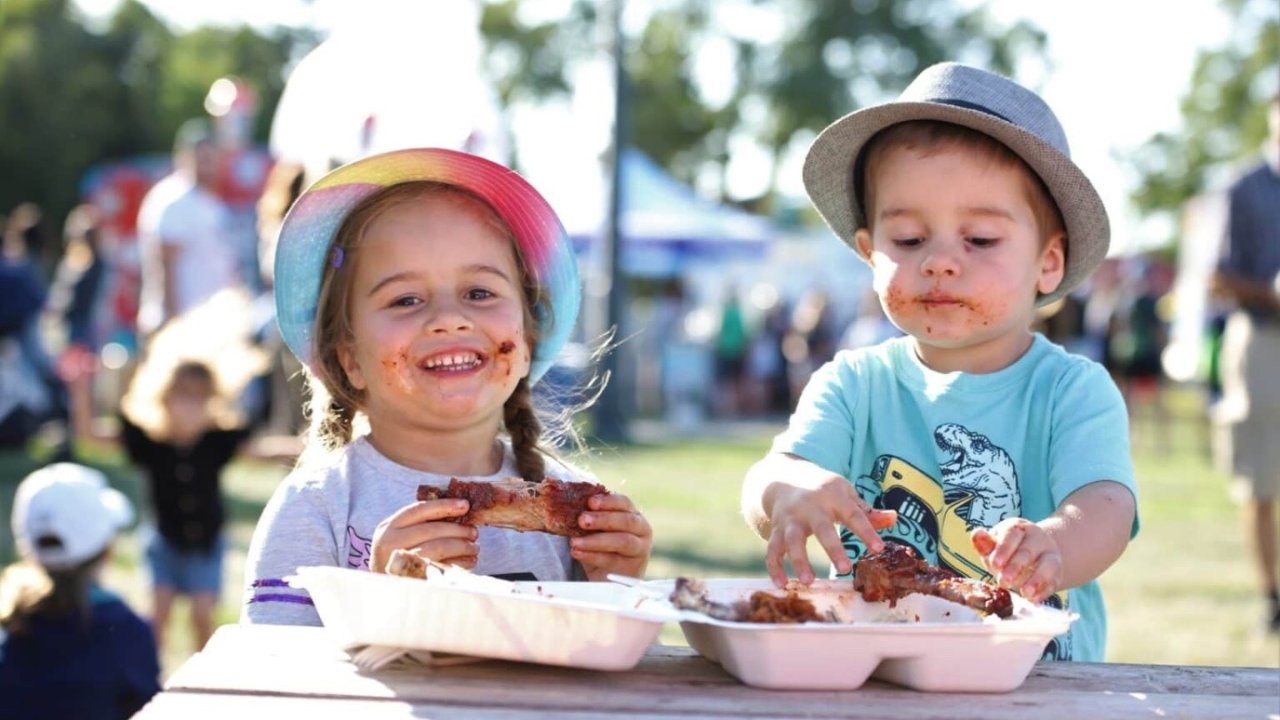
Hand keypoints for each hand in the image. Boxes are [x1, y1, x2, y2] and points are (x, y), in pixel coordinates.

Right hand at [370, 499, 476, 573]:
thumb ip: (420, 524)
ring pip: (437, 547)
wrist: (382, 592)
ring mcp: (398, 562)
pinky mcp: (411, 579)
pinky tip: (469, 562)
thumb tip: (459, 513)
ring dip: (461, 546)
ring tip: (474, 547)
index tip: (465, 505)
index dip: (444, 505)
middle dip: (457, 530)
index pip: (419, 510)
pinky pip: (441, 567)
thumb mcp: (400, 537)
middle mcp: (389, 542)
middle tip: (474, 532)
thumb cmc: (398, 559)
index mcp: (388, 527)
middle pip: (431, 529)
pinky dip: (458, 563)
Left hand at [570, 493, 651, 580]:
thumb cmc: (601, 545)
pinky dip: (593, 556)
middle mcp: (641, 529)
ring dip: (596, 540)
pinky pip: (613, 560)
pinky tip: (577, 553)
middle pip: (626, 521)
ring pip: (623, 541)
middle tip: (582, 520)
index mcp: (632, 513)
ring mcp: (640, 549)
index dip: (608, 501)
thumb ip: (589, 517)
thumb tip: (569, 506)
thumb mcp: (596, 529)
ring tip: (575, 541)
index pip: (624, 502)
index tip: (590, 502)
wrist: (608, 575)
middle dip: (603, 519)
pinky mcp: (632, 567)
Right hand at [764, 475, 895, 587]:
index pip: (853, 514)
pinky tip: (780, 584)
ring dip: (799, 561)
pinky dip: (774, 567)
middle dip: (832, 548)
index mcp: (833, 497)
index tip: (879, 548)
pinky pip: (772, 550)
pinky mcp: (775, 530)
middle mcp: (810, 507)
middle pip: (821, 528)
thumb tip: (894, 518)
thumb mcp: (845, 493)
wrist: (783, 477)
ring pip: (792, 540)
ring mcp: (790, 519)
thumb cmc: (822, 490)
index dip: (866, 531)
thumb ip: (867, 511)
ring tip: (808, 582)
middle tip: (844, 568)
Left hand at [970, 519, 1061, 603]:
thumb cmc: (1006, 552)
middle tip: (1004, 581)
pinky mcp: (1057, 573)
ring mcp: (1050, 555)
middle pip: (1028, 551)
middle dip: (1016, 567)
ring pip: (1048, 564)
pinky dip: (1044, 591)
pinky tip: (1034, 600)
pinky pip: (1054, 581)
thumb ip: (985, 544)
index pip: (1011, 535)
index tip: (995, 564)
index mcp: (1017, 528)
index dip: (1003, 549)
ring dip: (1036, 579)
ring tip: (1024, 592)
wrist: (1034, 557)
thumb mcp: (993, 546)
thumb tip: (977, 534)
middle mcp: (1037, 539)